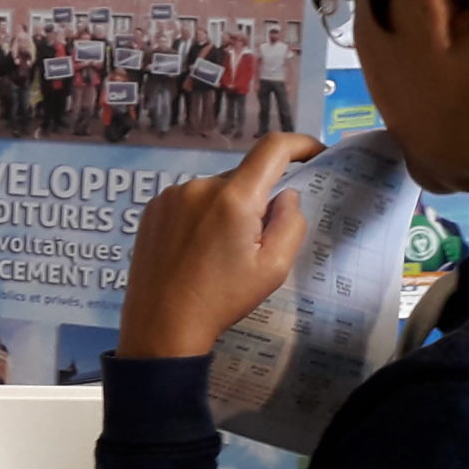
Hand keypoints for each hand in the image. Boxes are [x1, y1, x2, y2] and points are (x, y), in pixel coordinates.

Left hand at [116, 133, 323, 359]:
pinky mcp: (153, 208)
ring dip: (227, 210)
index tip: (315, 153)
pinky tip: (196, 250)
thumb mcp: (273, 268)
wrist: (162, 325)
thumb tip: (286, 194)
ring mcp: (171, 195)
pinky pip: (191, 201)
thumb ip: (291, 223)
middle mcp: (199, 186)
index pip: (273, 148)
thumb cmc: (222, 299)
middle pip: (244, 177)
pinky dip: (203, 216)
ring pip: (216, 191)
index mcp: (233, 198)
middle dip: (257, 200)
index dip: (301, 143)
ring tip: (218, 253)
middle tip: (254, 243)